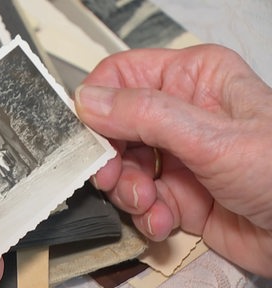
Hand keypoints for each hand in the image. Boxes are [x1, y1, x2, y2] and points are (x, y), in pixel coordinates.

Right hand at [74, 44, 271, 276]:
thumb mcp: (212, 138)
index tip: (89, 136)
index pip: (121, 76)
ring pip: (122, 166)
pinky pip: (140, 199)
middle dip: (111, 157)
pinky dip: (145, 214)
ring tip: (149, 204)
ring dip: (128, 190)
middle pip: (114, 127)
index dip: (97, 104)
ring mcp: (177, 155)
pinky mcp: (178, 193)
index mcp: (191, 79)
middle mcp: (180, 114)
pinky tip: (164, 221)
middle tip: (112, 178)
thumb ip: (146, 115)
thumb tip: (89, 100)